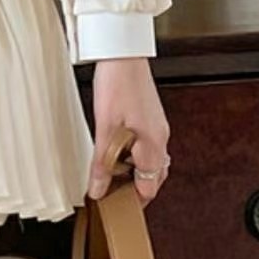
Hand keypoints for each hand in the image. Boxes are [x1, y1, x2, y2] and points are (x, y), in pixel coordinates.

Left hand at [87, 57, 170, 207]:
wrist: (123, 53)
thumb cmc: (117, 84)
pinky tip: (116, 143)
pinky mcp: (150, 114)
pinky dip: (133, 151)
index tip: (116, 205)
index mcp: (154, 145)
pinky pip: (146, 142)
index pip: (149, 187)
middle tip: (111, 189)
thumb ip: (102, 163)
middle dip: (134, 186)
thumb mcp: (105, 129)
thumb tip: (97, 190)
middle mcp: (161, 137)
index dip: (132, 200)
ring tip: (109, 167)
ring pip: (150, 158)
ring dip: (133, 167)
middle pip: (153, 175)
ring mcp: (157, 125)